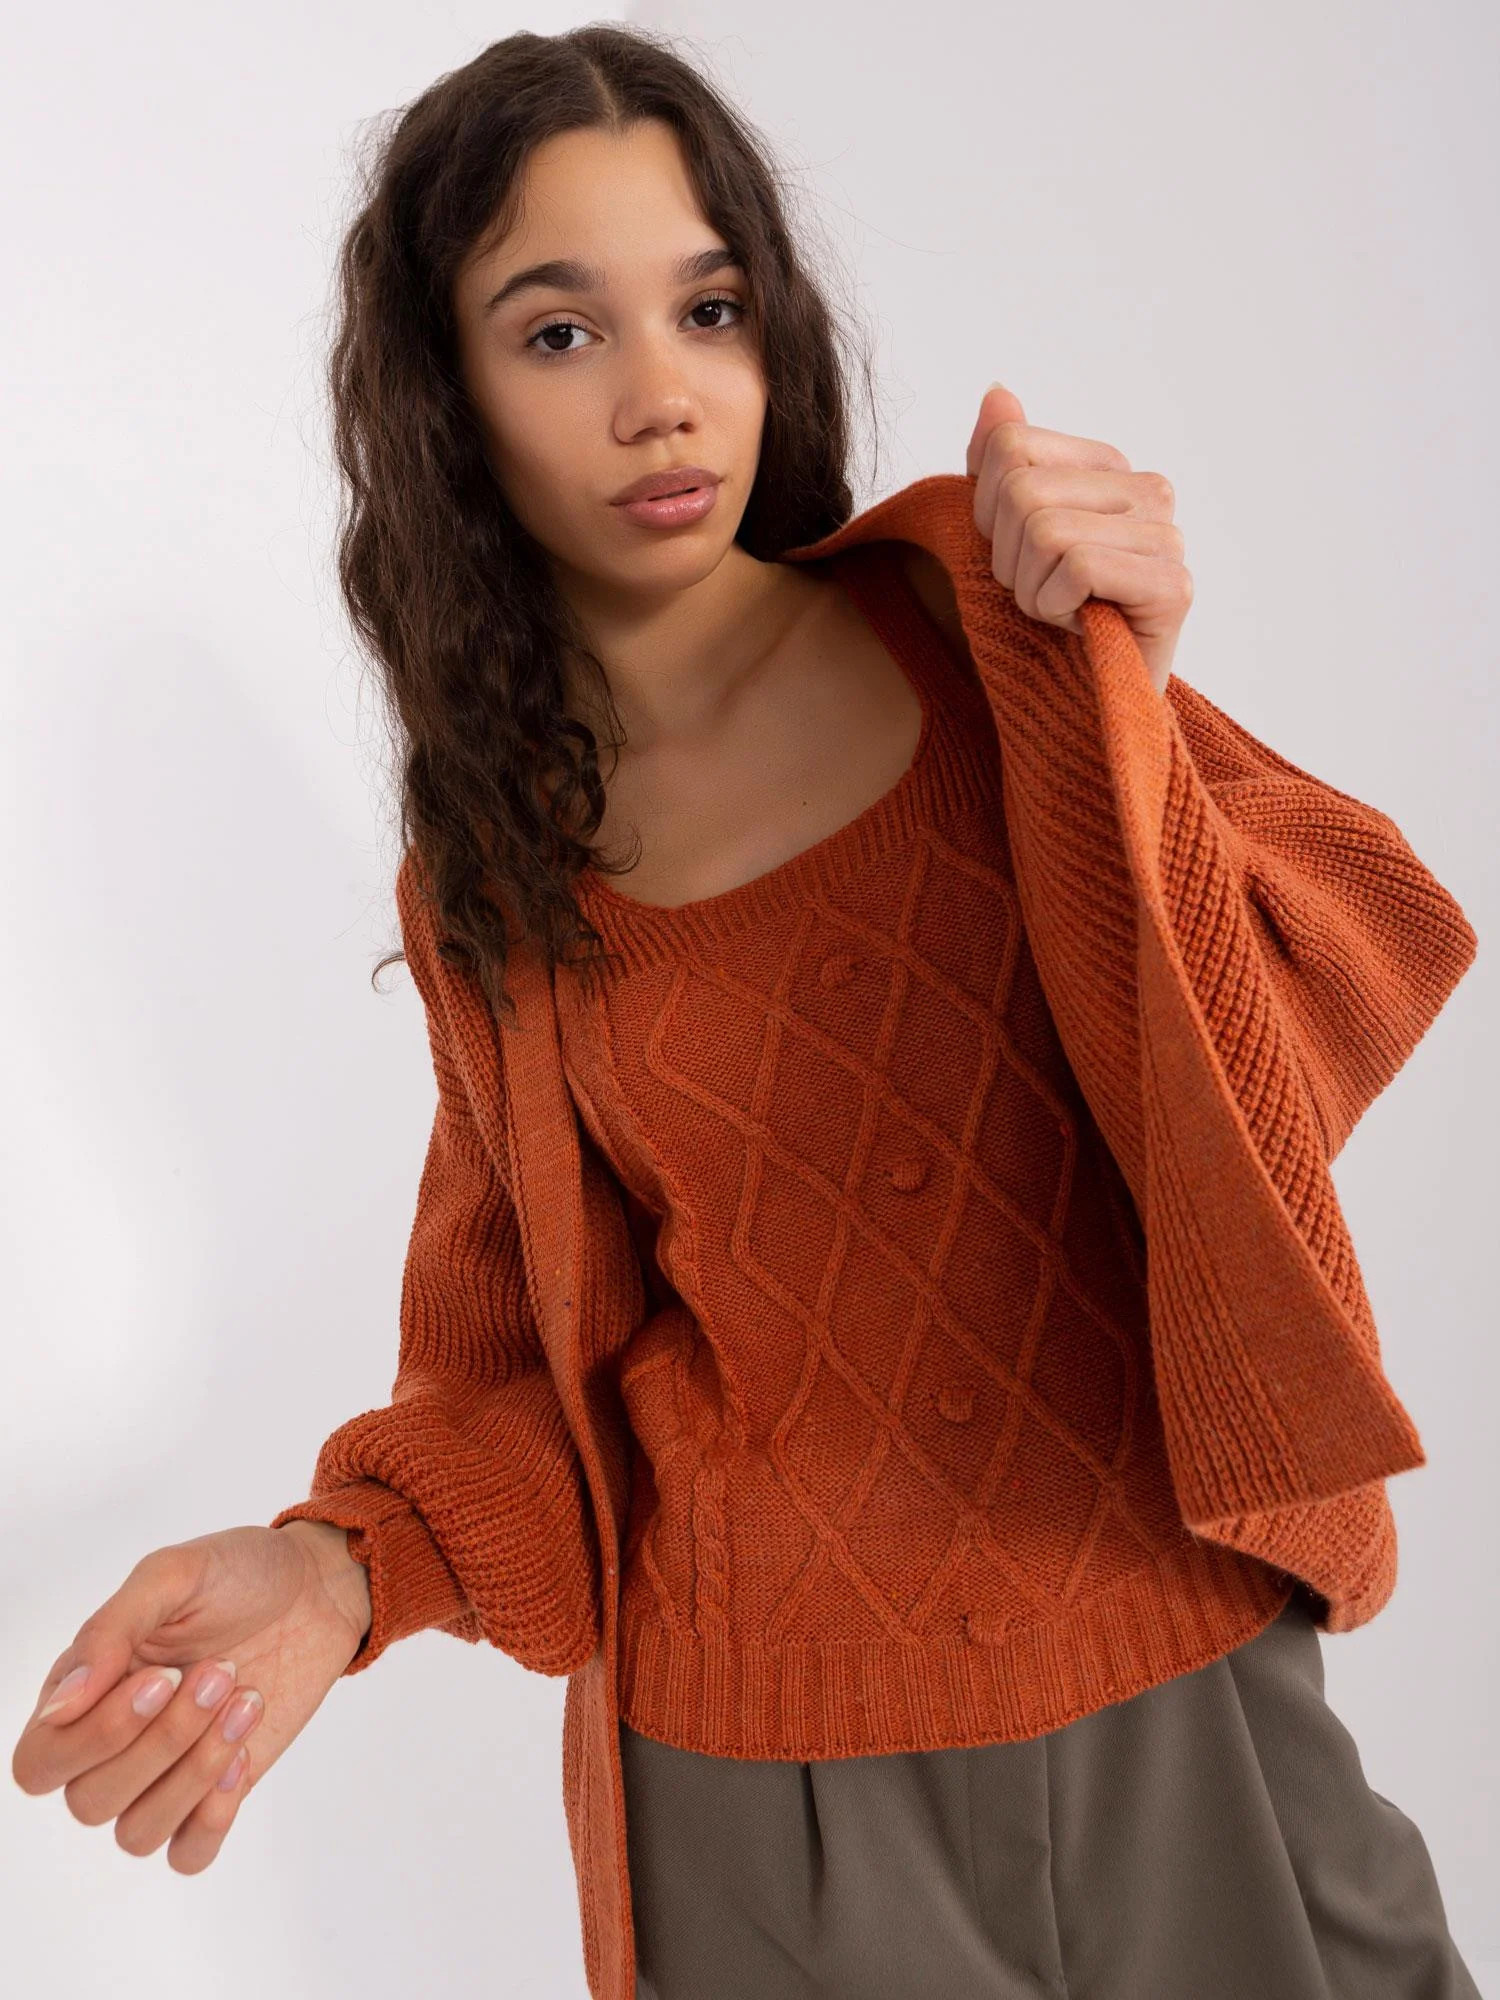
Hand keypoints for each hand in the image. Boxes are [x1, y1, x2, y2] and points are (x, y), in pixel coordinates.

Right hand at [11, 1520, 370, 1874]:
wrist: (316, 1589)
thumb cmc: (237, 1573)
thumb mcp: (172, 1575)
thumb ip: (109, 1631)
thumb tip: (62, 1704)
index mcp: (83, 1692)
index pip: (40, 1762)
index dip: (96, 1735)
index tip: (165, 1675)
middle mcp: (111, 1744)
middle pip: (89, 1802)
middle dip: (162, 1742)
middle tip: (220, 1673)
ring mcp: (162, 1774)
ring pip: (137, 1833)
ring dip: (194, 1773)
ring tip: (245, 1701)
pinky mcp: (214, 1794)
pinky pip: (187, 1854)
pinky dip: (211, 1818)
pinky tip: (244, 1754)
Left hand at [966, 382, 1190, 695]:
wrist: (1083, 705)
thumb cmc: (1047, 622)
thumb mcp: (1005, 535)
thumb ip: (1000, 462)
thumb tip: (997, 393)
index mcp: (1108, 467)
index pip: (1009, 447)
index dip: (986, 514)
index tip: (1019, 558)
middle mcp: (1149, 489)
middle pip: (1022, 490)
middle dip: (1009, 561)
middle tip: (1043, 596)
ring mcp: (1168, 535)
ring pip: (1044, 528)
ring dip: (1032, 592)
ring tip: (1064, 613)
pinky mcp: (1173, 584)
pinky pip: (1076, 566)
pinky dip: (1057, 608)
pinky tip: (1083, 627)